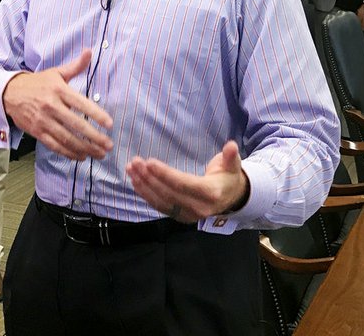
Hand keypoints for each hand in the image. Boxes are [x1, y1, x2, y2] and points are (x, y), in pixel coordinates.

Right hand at [2, 49, 112, 160]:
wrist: (10, 93)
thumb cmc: (38, 83)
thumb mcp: (56, 73)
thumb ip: (75, 66)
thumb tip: (90, 51)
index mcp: (59, 90)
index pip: (81, 104)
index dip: (97, 115)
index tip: (110, 124)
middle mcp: (52, 106)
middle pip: (76, 125)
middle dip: (94, 137)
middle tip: (109, 145)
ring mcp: (43, 121)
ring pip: (67, 139)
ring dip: (85, 148)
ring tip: (99, 154)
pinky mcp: (37, 132)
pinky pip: (55, 146)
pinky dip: (69, 153)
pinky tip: (81, 156)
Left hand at [126, 141, 249, 223]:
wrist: (231, 199)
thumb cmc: (228, 177)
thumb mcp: (232, 166)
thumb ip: (231, 157)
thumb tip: (232, 146)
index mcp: (211, 193)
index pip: (183, 184)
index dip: (165, 174)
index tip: (149, 162)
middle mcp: (198, 207)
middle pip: (169, 193)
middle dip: (149, 178)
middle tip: (135, 162)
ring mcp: (188, 215)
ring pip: (162, 201)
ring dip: (144, 186)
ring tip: (131, 170)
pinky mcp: (180, 217)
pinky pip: (160, 207)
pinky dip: (146, 195)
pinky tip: (135, 183)